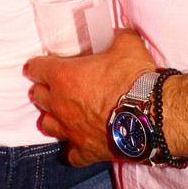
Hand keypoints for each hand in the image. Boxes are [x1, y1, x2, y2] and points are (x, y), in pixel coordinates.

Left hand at [25, 28, 155, 165]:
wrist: (151, 114)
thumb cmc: (133, 77)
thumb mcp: (126, 43)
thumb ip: (115, 36)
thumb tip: (116, 34)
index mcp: (64, 76)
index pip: (37, 68)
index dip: (36, 65)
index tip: (37, 65)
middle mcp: (61, 104)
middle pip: (39, 96)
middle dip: (43, 89)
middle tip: (51, 86)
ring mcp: (71, 130)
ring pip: (47, 125)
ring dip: (51, 117)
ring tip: (59, 113)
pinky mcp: (85, 150)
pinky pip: (71, 154)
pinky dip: (73, 148)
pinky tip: (78, 142)